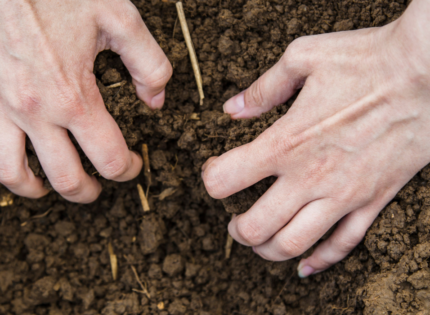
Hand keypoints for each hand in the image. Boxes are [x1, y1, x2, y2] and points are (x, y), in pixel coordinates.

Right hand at [0, 0, 171, 202]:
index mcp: (74, 97)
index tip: (133, 165)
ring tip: (57, 187)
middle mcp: (35, 112)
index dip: (127, 170)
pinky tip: (21, 164)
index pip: (108, 158)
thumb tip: (156, 101)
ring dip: (41, 189)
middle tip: (99, 187)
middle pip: (66, 178)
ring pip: (15, 174)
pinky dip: (6, 169)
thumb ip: (149, 64)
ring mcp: (2, 109)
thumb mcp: (119, 19)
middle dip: (89, 191)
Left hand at [202, 0, 429, 276]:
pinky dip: (320, 261)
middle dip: (237, 230)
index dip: (212, 178)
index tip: (216, 173)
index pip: (226, 178)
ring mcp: (343, 194)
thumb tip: (232, 108)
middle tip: (234, 223)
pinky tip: (305, 266)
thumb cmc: (367, 59)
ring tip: (260, 242)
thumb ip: (264, 87)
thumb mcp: (304, 57)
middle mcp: (310, 176)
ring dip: (268, 250)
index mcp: (286, 141)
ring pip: (295, 244)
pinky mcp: (373, 201)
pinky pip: (344, 245)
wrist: (429, 71)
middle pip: (256, 227)